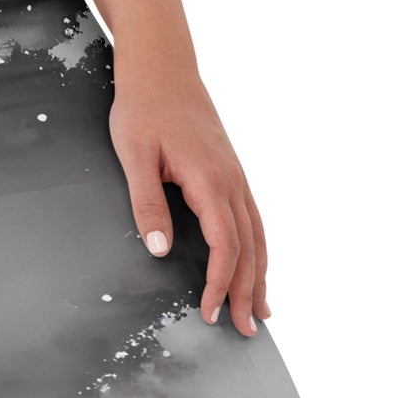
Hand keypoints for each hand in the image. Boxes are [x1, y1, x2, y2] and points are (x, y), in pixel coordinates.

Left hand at [110, 67, 267, 336]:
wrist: (161, 66)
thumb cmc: (143, 108)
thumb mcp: (134, 156)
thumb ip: (148, 204)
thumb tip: (162, 250)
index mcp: (210, 180)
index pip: (225, 246)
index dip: (220, 284)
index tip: (210, 313)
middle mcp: (231, 181)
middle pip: (249, 248)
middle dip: (248, 292)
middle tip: (244, 331)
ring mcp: (235, 176)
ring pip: (257, 235)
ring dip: (260, 276)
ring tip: (262, 311)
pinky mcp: (231, 172)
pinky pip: (252, 219)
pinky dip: (258, 250)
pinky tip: (257, 266)